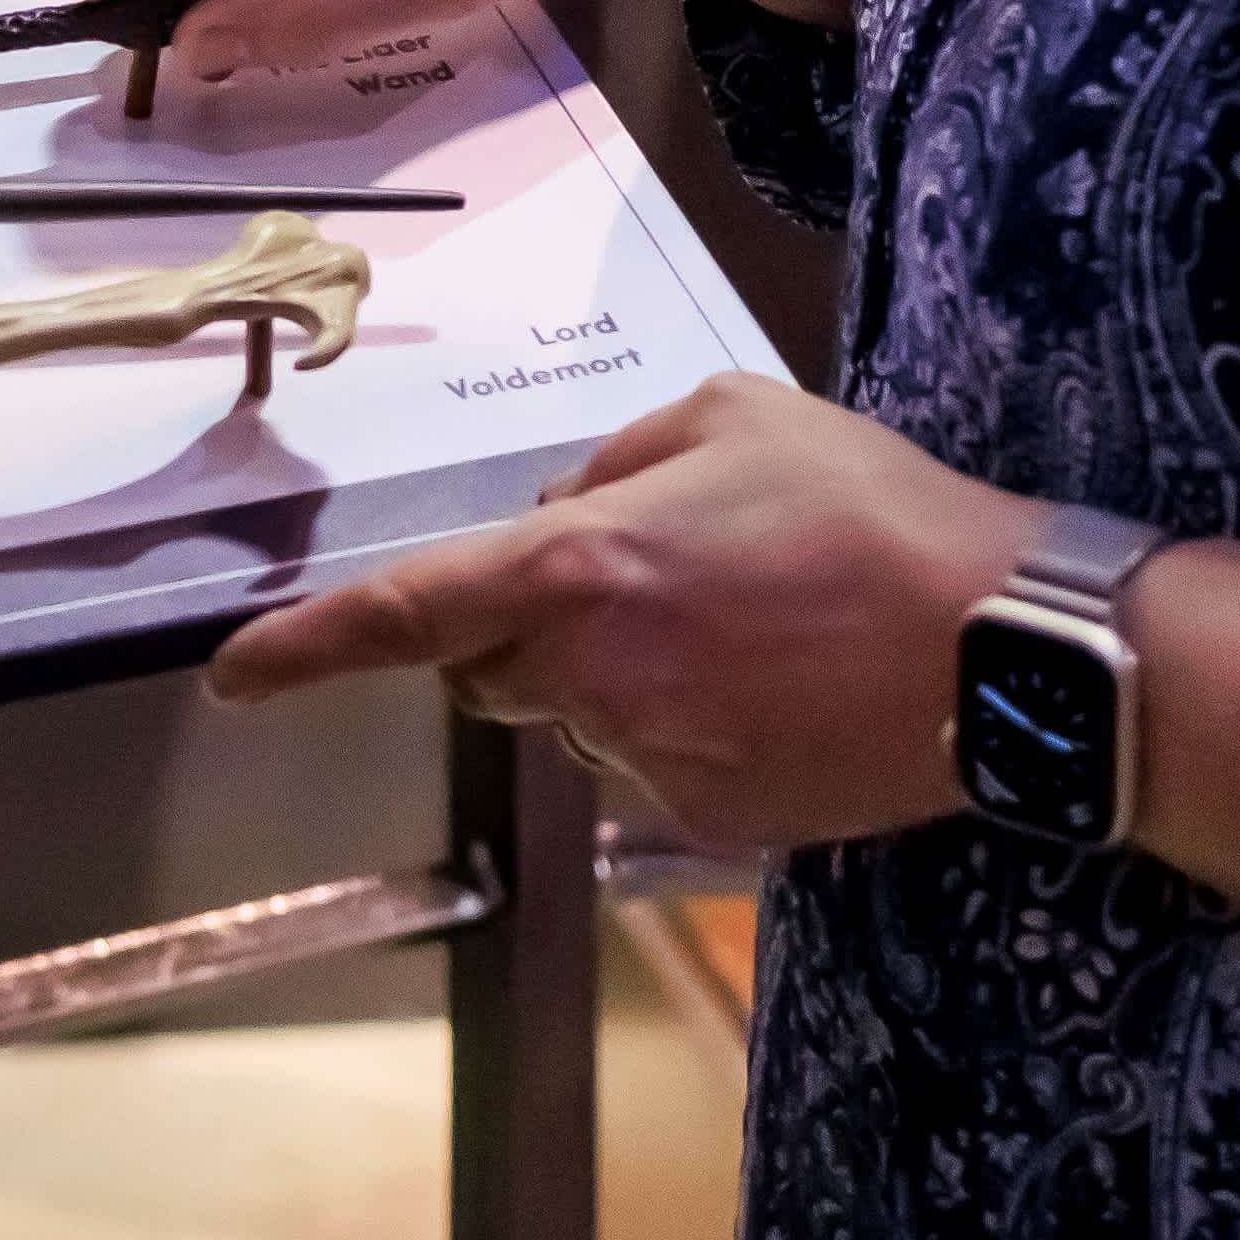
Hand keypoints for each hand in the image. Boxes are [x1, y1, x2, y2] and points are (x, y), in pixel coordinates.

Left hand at [202, 374, 1031, 857]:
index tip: (233, 674)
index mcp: (581, 570)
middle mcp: (592, 679)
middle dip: (535, 624)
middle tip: (657, 575)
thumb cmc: (872, 510)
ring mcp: (651, 761)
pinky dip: (689, 729)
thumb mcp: (731, 418)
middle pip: (496, 667)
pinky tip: (779, 689)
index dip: (308, 645)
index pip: (407, 613)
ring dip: (622, 674)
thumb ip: (615, 466)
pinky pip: (653, 767)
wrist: (1005, 653)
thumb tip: (564, 518)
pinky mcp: (710, 820)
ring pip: (580, 716)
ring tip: (754, 626)